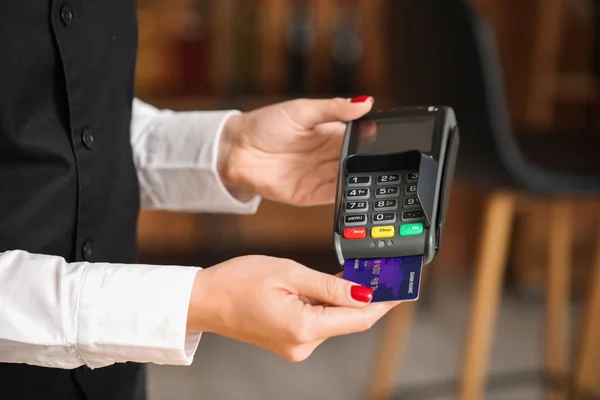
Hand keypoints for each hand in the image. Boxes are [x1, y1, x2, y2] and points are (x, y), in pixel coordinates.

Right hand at [186, 255, 397, 361]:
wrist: (204, 300)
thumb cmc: (237, 282)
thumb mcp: (288, 272)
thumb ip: (329, 286)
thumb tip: (363, 293)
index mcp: (304, 328)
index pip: (359, 318)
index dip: (385, 302)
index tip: (402, 288)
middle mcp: (303, 345)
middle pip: (349, 321)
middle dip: (365, 296)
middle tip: (377, 270)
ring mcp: (296, 347)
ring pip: (334, 321)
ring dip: (344, 299)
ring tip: (346, 273)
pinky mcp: (290, 342)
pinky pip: (319, 323)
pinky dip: (326, 305)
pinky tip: (324, 288)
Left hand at [220, 96, 374, 205]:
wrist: (236, 150)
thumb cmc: (265, 125)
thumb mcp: (302, 110)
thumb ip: (334, 109)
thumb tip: (364, 102)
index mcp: (331, 134)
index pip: (360, 138)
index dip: (373, 139)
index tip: (385, 138)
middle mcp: (329, 157)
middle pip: (359, 162)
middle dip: (371, 162)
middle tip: (384, 160)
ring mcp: (321, 177)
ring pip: (350, 181)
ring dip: (361, 180)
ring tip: (372, 176)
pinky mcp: (311, 195)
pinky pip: (334, 198)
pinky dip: (346, 196)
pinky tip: (354, 189)